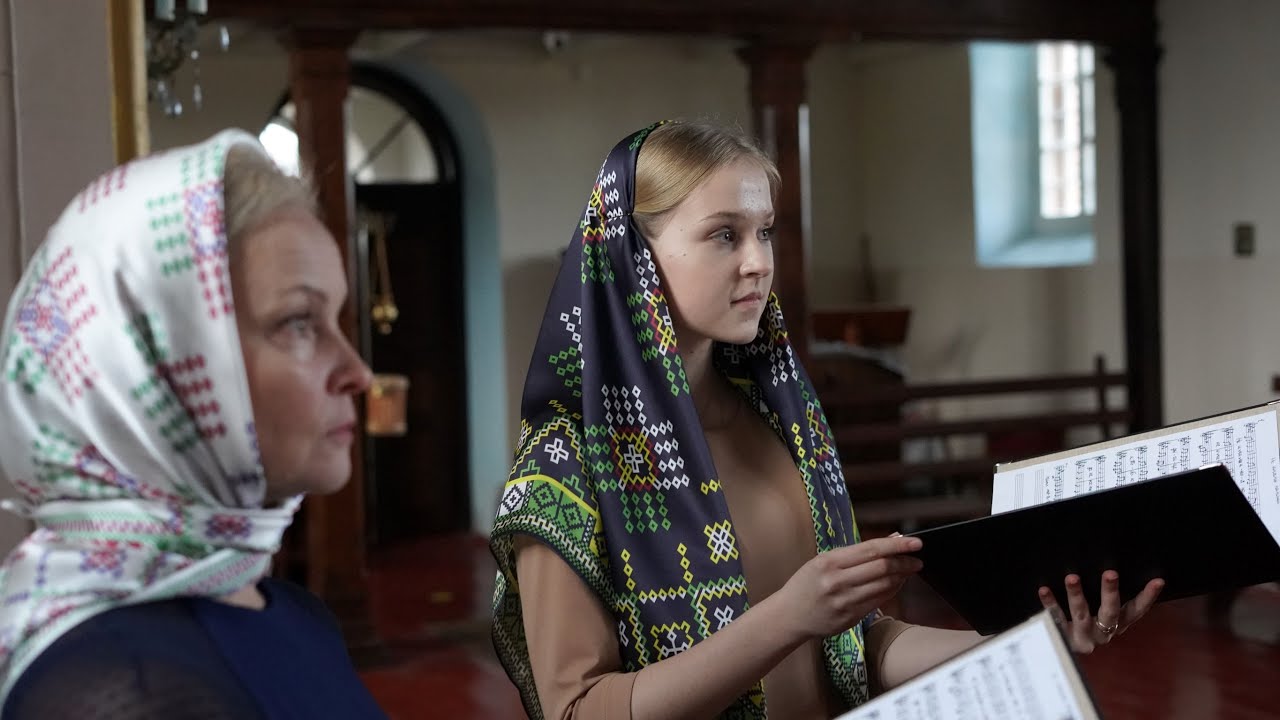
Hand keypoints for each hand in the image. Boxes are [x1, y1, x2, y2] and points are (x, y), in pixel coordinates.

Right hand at [780, 535, 923, 640]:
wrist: (789, 615)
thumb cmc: (807, 584)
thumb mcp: (823, 561)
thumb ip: (856, 552)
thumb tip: (891, 540)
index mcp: (829, 562)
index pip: (871, 550)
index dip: (897, 545)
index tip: (916, 542)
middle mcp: (837, 581)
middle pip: (882, 568)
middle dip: (905, 562)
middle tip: (917, 558)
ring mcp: (845, 601)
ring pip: (884, 586)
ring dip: (902, 577)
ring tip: (909, 570)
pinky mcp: (851, 618)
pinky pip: (879, 601)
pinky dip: (892, 590)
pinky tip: (896, 584)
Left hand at [1038, 570, 1163, 653]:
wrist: (1058, 656)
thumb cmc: (1083, 625)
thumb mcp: (1100, 615)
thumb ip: (1107, 599)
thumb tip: (1112, 568)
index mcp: (1117, 625)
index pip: (1136, 611)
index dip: (1148, 597)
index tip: (1158, 581)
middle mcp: (1103, 633)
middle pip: (1110, 612)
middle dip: (1110, 592)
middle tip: (1110, 573)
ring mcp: (1083, 637)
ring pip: (1082, 615)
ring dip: (1077, 595)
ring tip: (1072, 578)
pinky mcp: (1063, 638)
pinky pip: (1055, 619)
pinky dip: (1050, 604)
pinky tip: (1044, 590)